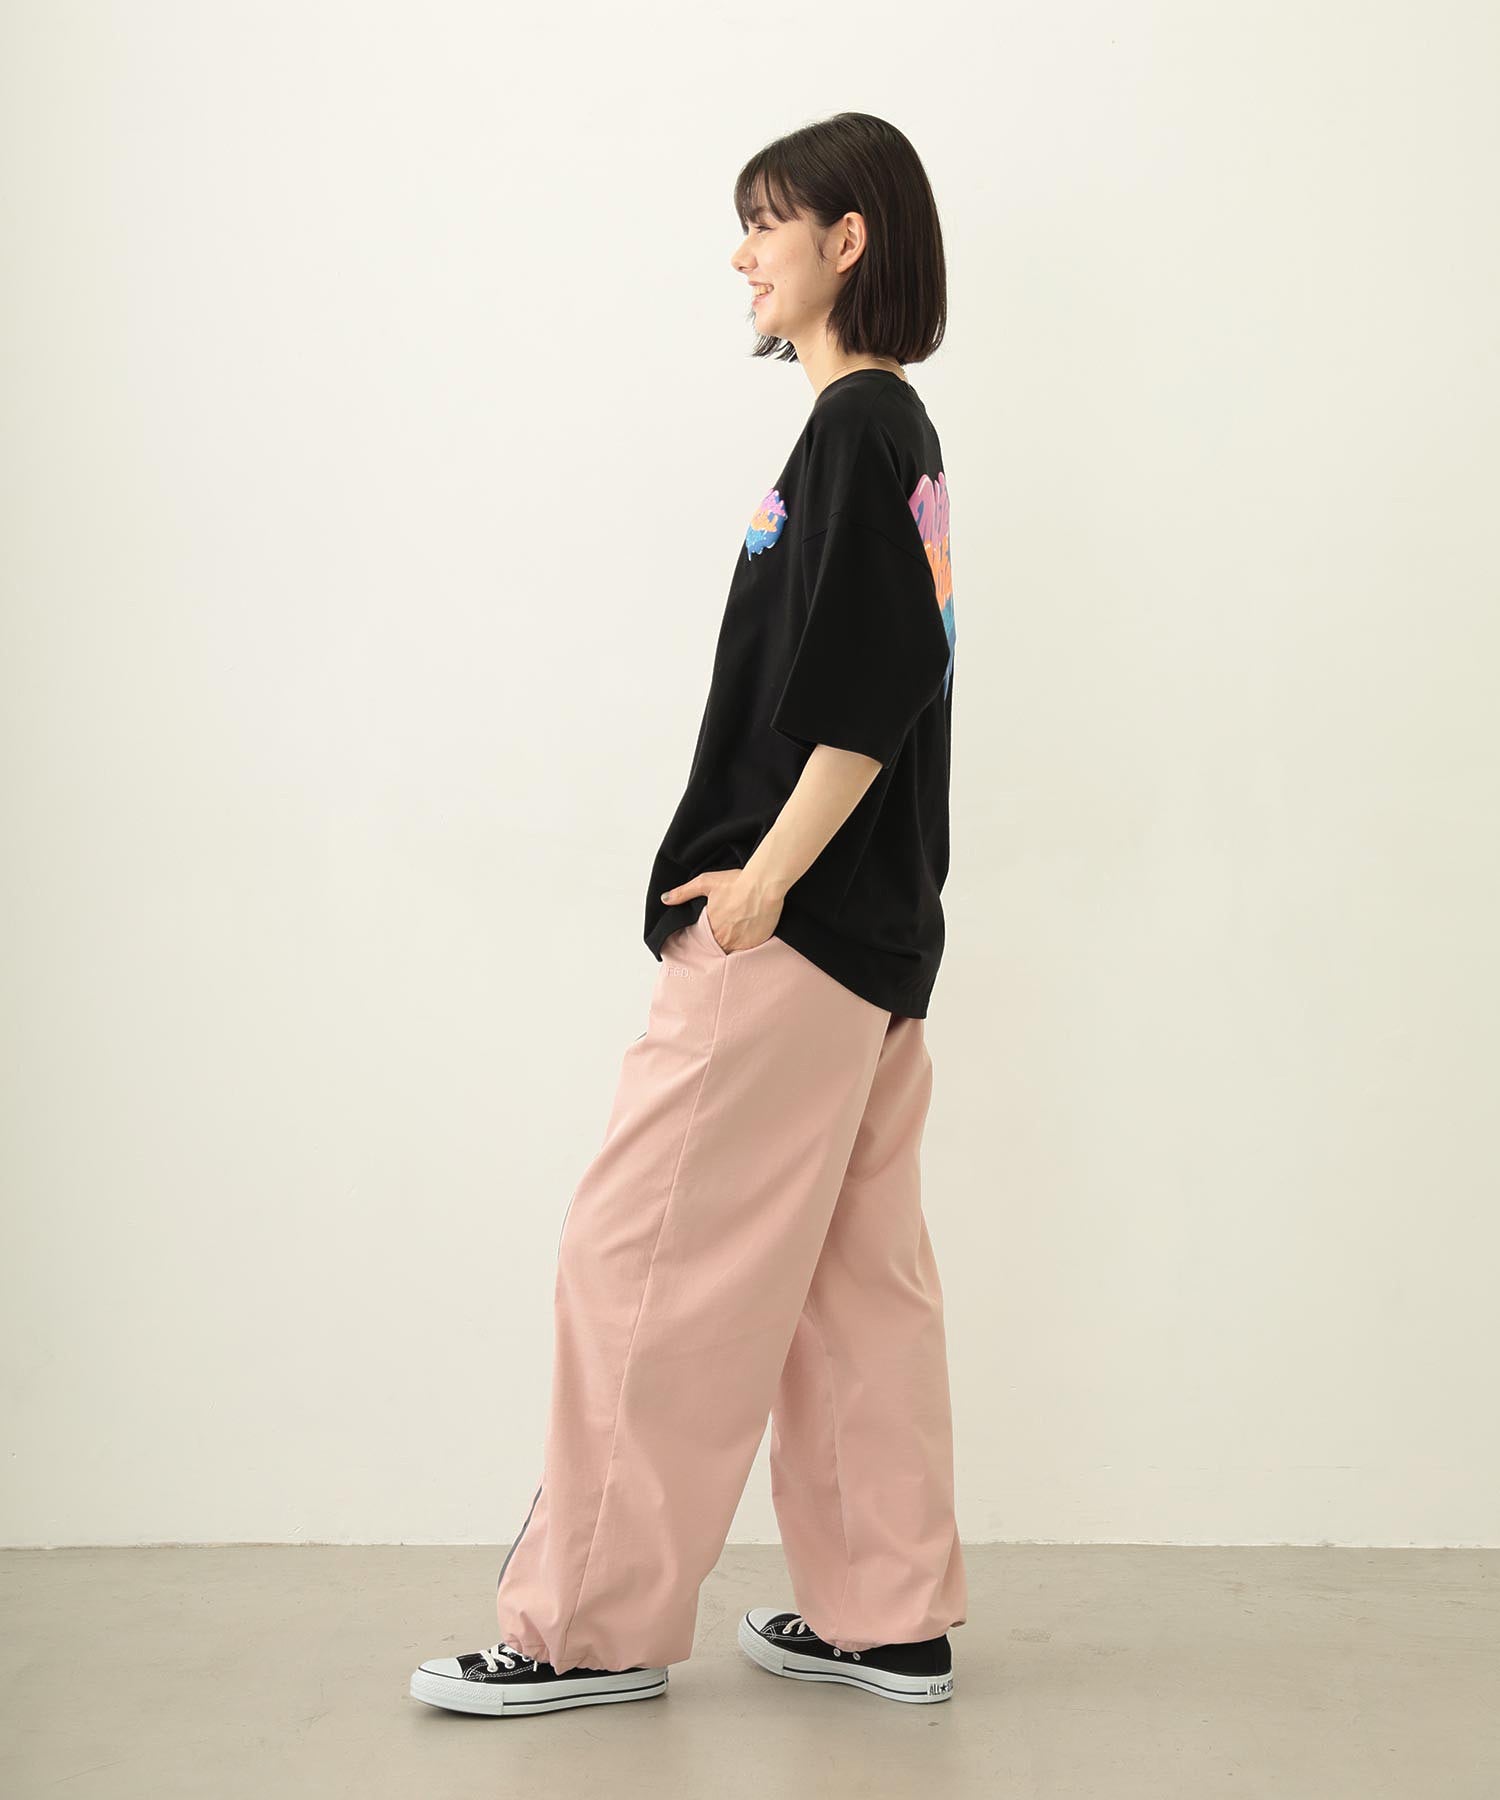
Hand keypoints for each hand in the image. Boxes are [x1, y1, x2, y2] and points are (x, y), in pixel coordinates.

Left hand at [659, 871, 784, 954]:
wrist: (764, 885)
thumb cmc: (736, 883)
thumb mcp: (705, 882)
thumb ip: (683, 892)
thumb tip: (665, 899)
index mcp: (710, 927)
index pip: (702, 941)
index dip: (704, 939)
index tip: (706, 936)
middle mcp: (725, 939)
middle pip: (718, 948)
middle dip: (717, 944)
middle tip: (722, 934)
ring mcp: (742, 943)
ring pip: (732, 950)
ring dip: (731, 946)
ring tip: (734, 936)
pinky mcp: (757, 943)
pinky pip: (748, 951)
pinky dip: (746, 946)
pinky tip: (747, 935)